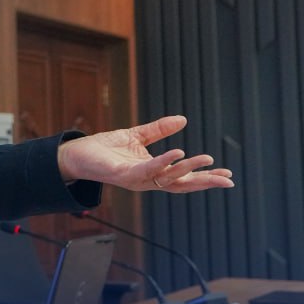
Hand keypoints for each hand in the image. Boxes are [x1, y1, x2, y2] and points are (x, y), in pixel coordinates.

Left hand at [56, 115, 233, 192]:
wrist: (76, 154)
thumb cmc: (105, 149)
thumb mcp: (137, 136)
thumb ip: (159, 129)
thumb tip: (183, 119)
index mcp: (153, 172)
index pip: (183, 177)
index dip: (204, 176)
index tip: (227, 176)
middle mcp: (147, 180)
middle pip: (181, 184)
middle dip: (204, 182)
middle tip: (227, 180)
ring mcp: (136, 179)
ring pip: (167, 178)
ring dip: (187, 169)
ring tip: (206, 158)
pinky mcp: (122, 175)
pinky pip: (147, 170)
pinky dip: (163, 162)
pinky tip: (177, 153)